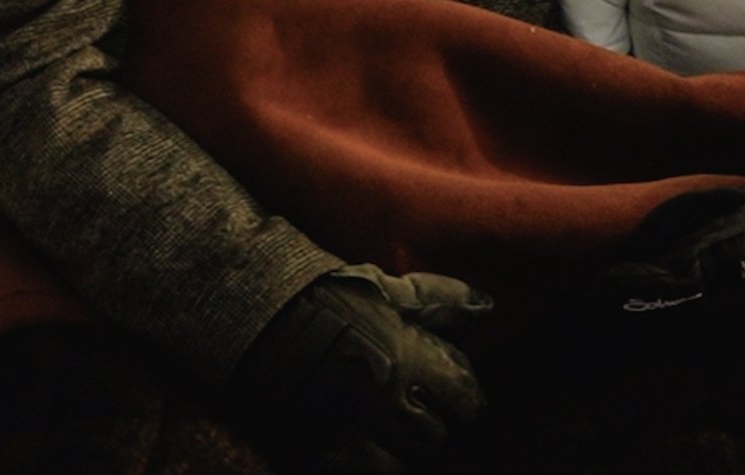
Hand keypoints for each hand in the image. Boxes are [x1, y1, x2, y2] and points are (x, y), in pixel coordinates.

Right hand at [232, 264, 489, 471]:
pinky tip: (371, 448)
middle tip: (424, 416)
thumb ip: (437, 299)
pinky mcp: (327, 450)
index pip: (463, 395)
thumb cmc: (327, 296)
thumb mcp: (384, 288)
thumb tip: (486, 306)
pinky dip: (377, 464)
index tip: (463, 402)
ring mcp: (355, 427)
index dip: (467, 400)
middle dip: (435, 425)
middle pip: (435, 433)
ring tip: (397, 431)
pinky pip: (371, 473)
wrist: (258, 317)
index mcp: (407, 356)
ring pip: (407, 458)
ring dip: (408, 447)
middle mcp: (387, 397)